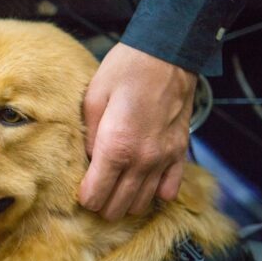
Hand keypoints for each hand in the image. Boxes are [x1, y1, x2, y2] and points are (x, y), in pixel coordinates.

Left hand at [79, 42, 196, 220]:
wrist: (167, 53)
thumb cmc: (125, 70)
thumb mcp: (93, 98)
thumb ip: (89, 136)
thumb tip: (88, 161)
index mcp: (115, 146)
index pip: (96, 195)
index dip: (85, 197)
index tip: (81, 190)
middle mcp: (142, 159)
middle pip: (118, 206)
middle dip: (103, 204)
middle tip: (95, 191)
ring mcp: (164, 158)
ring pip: (143, 203)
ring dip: (126, 201)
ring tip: (116, 188)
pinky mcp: (180, 152)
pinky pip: (170, 190)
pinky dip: (155, 194)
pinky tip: (143, 182)